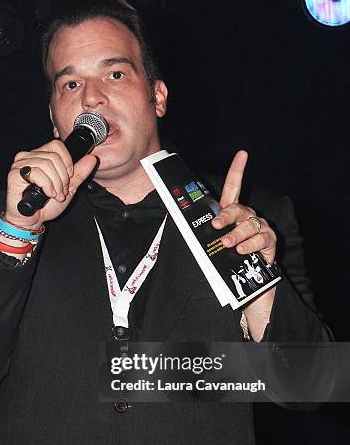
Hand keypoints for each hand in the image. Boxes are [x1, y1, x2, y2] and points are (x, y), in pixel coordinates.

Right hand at [4, 139, 97, 228]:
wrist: (31, 220)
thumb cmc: (45, 205)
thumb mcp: (68, 187)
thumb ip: (79, 173)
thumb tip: (92, 158)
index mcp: (39, 156)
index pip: (56, 145)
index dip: (67, 161)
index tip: (69, 177)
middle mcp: (28, 156)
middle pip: (54, 156)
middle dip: (62, 177)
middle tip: (61, 192)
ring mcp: (20, 164)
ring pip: (47, 164)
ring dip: (55, 183)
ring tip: (55, 195)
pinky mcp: (14, 174)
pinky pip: (37, 173)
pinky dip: (47, 185)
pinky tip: (47, 194)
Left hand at [211, 150, 276, 340]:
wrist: (244, 290)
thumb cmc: (222, 266)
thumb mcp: (207, 248)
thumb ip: (198, 235)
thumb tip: (174, 221)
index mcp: (231, 217)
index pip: (234, 189)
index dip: (238, 171)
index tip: (242, 154)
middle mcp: (247, 219)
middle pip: (239, 208)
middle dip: (226, 215)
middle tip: (215, 226)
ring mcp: (259, 230)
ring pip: (250, 223)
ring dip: (237, 233)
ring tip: (227, 244)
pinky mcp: (269, 245)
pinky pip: (262, 238)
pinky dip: (251, 244)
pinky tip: (242, 250)